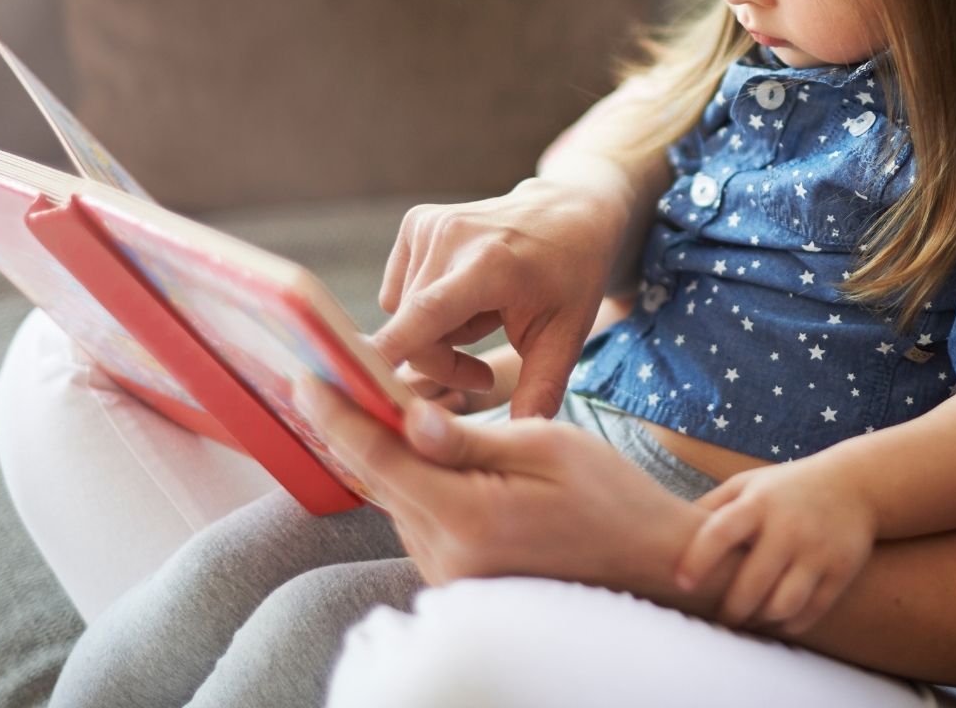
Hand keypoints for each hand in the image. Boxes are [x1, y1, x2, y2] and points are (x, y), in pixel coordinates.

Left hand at [295, 377, 700, 594]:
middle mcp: (448, 557)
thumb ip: (467, 437)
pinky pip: (420, 522)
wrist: (649, 561)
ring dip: (391, 457)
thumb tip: (406, 417)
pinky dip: (416, 485)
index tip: (307, 376)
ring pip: (397, 501)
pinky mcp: (459, 580)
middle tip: (340, 376)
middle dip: (360, 428)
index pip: (380, 458)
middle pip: (382, 480)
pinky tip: (427, 454)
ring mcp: (452, 576)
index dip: (338, 414)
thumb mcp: (546, 444)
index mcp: (468, 517)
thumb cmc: (611, 495)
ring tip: (385, 407)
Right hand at [370, 177, 627, 417]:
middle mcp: (451, 238)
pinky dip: (425, 308)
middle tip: (482, 369)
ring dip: (435, 336)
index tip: (355, 385)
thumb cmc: (571, 277)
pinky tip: (464, 298)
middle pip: (413, 333)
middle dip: (443, 363)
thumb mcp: (566, 336)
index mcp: (491, 265)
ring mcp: (429, 225)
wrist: (569, 215)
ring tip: (483, 321)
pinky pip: (398, 292)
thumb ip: (540, 389)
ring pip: (402, 316)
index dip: (387, 353)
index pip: (424, 316)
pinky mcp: (416, 223)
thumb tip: (520, 440)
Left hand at [675, 460, 877, 634]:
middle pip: (752, 582)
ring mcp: (818, 550)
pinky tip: (776, 620)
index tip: (681, 584)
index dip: (698, 560)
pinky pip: (811, 611)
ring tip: (749, 620)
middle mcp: (789, 526)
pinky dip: (789, 623)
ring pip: (782, 604)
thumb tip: (666, 533)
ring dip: (760, 620)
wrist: (856, 484)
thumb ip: (712, 507)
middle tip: (718, 620)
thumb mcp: (749, 484)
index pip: (721, 531)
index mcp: (760, 502)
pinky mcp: (841, 570)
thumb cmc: (786, 488)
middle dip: (729, 610)